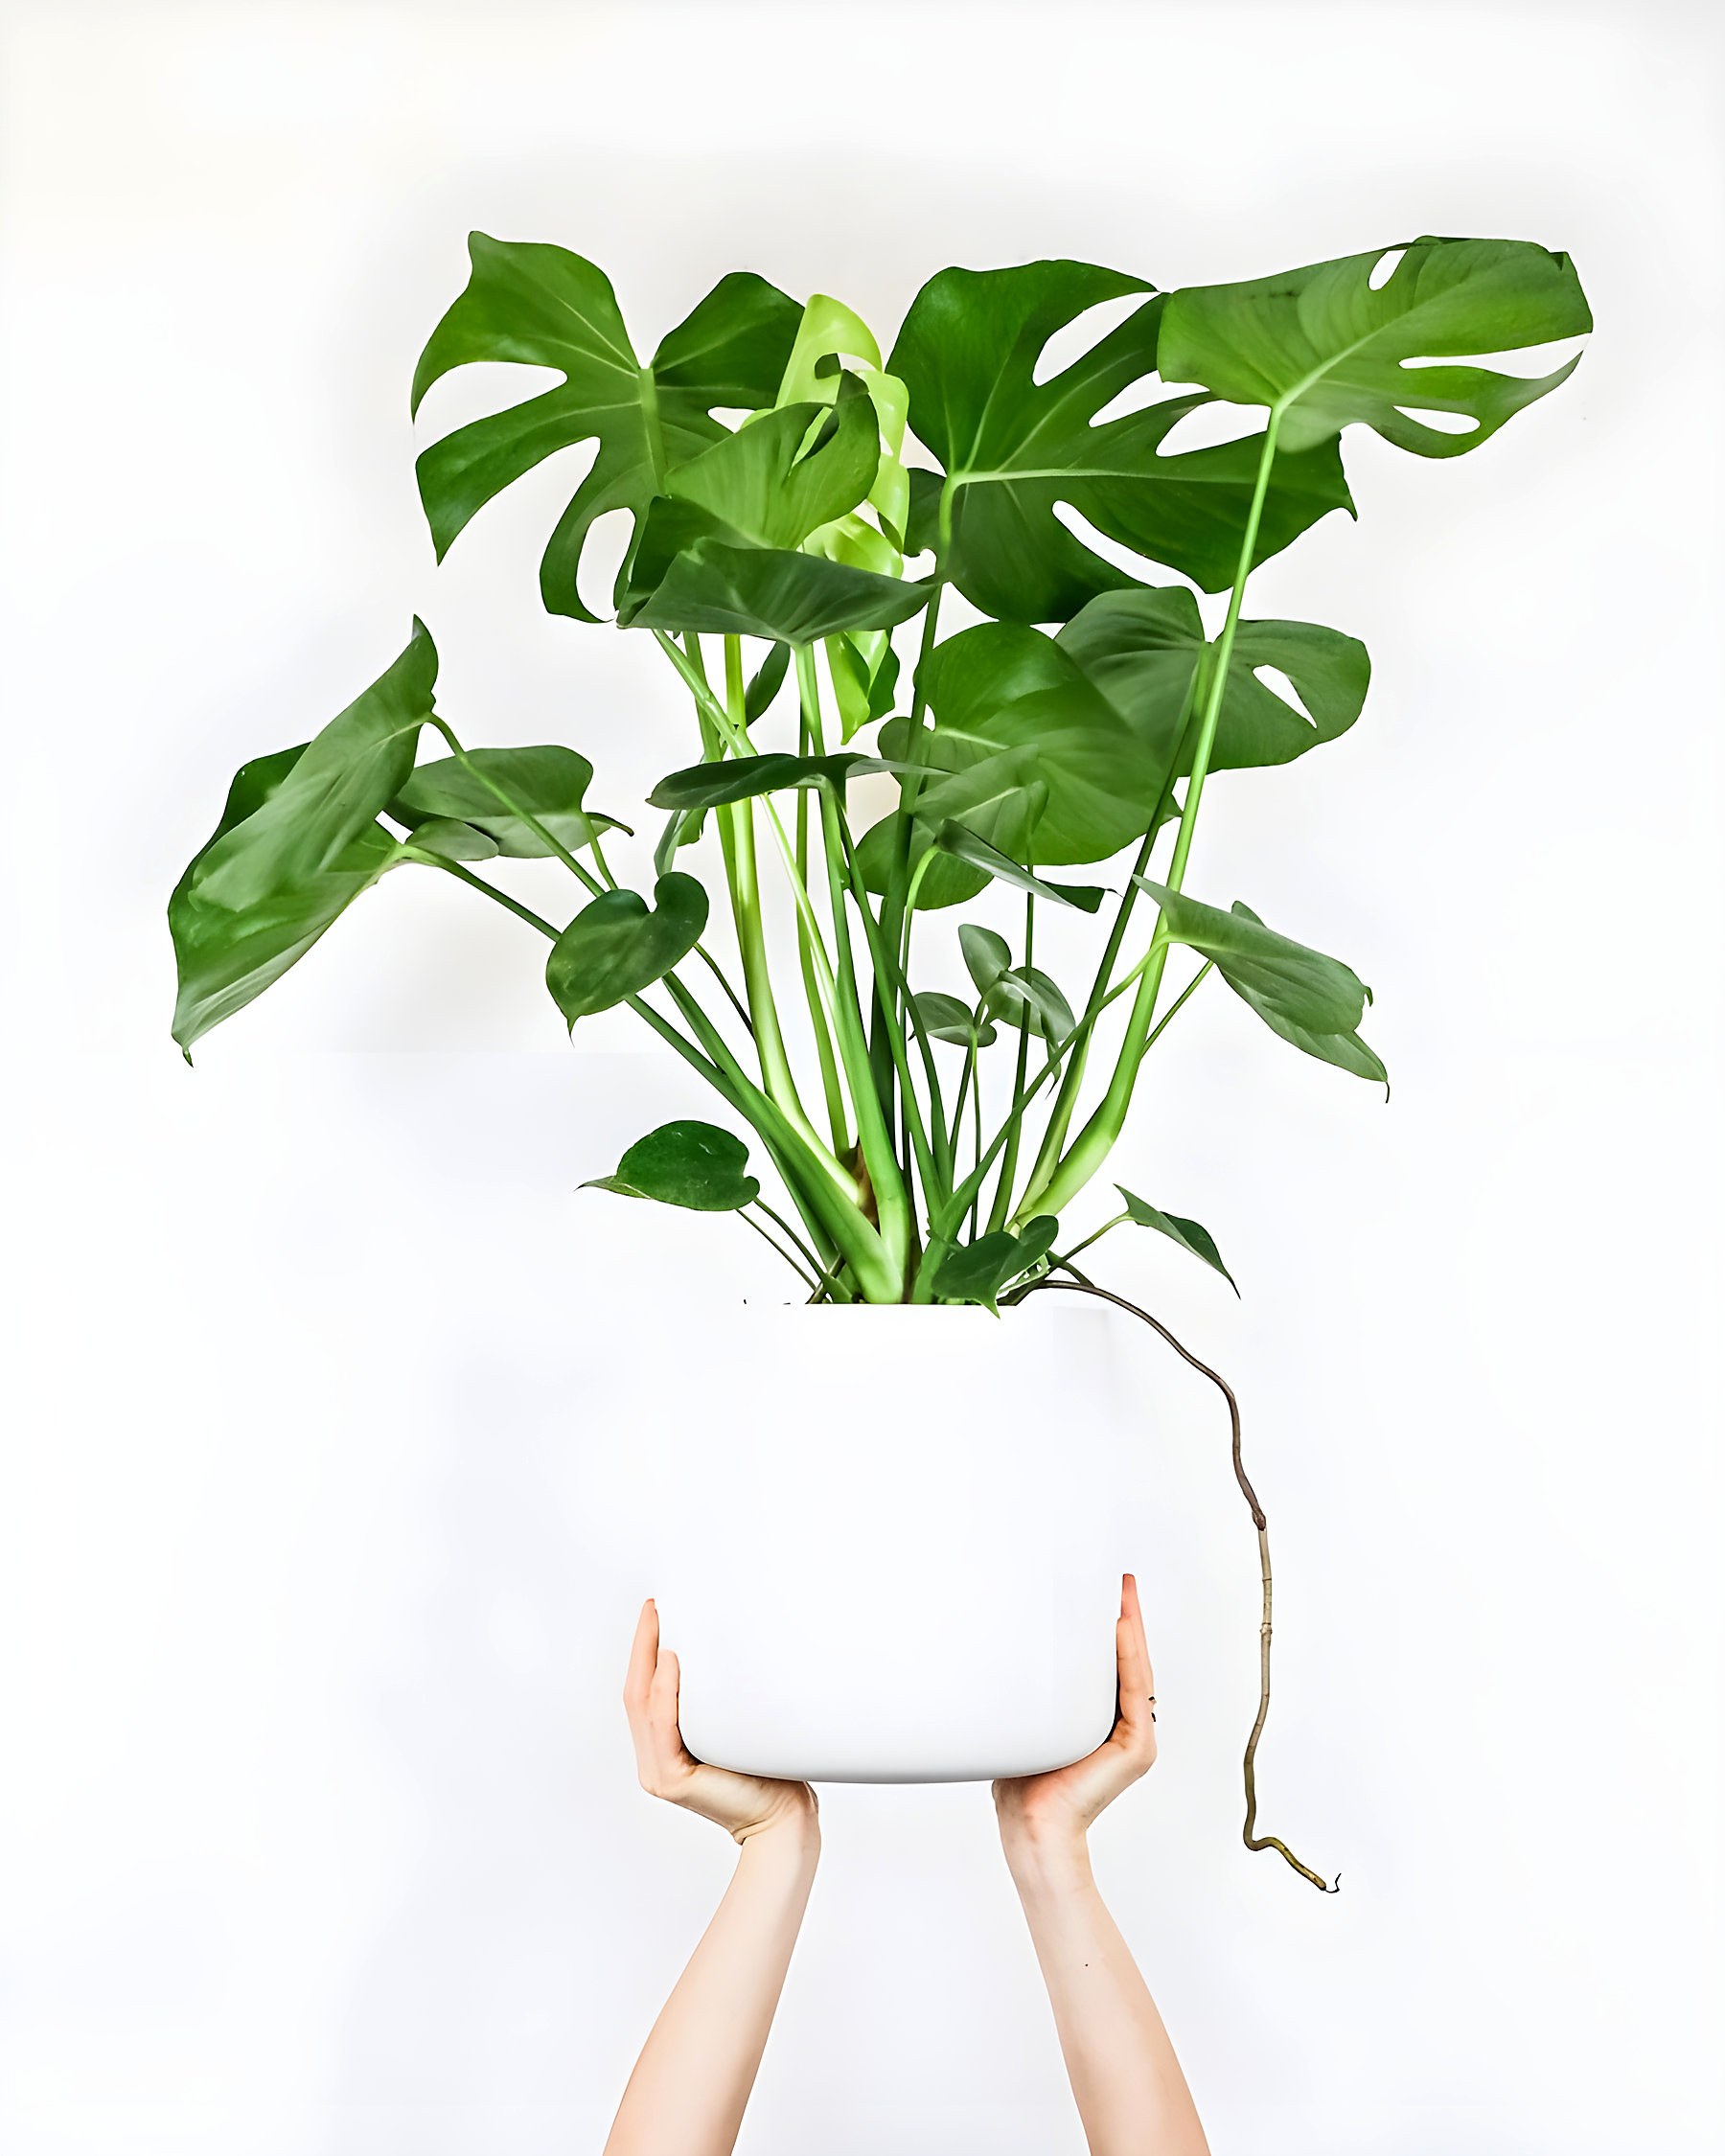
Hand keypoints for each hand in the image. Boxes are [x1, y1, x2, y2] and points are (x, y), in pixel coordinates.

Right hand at [623, 1600, 817, 1846]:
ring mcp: (659, 1774)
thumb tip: (714, 1649)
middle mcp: (654, 1763)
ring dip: (649, 1660)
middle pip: (636, 1694)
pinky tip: (673, 1661)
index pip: (644, 1693)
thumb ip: (713, 1700)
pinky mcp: (672, 1781)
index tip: (654, 1612)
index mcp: (663, 1750)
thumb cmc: (766, 1770)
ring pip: (644, 1706)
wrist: (783, 1815)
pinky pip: (663, 1727)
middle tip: (652, 1607)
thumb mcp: (732, 1724)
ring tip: (659, 1623)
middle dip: (641, 1646)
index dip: (644, 1651)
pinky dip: (665, 1692)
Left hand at [993, 1573, 1156, 1850]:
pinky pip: (1134, 1690)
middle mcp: (1125, 1728)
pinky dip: (1128, 1657)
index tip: (1106, 1593)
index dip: (1113, 1628)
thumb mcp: (1031, 1720)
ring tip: (1123, 1594)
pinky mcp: (1137, 1746)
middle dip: (1125, 1618)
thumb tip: (1012, 1646)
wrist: (1033, 1823)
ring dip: (1130, 1630)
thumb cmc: (1024, 1780)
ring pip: (1135, 1669)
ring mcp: (1136, 1738)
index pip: (1112, 1665)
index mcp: (1103, 1722)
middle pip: (1129, 1661)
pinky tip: (1120, 1628)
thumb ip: (1036, 1690)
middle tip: (1120, 1581)